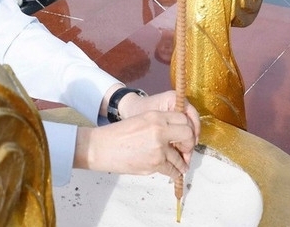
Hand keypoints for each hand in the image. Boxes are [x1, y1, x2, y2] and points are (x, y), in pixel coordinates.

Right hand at [74, 109, 197, 179]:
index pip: (183, 119)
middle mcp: (159, 130)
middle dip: (189, 145)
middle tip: (184, 151)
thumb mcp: (139, 121)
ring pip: (181, 157)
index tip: (183, 137)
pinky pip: (172, 170)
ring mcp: (158, 147)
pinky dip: (173, 172)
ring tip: (179, 165)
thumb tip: (175, 136)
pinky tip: (171, 172)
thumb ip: (158, 125)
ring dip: (181, 163)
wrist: (99, 147)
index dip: (187, 128)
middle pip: (188, 135)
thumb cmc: (116, 135)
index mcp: (154, 116)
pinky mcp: (155, 163)